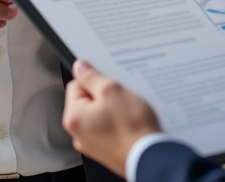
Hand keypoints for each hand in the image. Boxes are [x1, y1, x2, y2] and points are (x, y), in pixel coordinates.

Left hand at [63, 59, 161, 175]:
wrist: (150, 158)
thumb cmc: (132, 128)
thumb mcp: (112, 91)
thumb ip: (92, 77)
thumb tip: (80, 67)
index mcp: (74, 118)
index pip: (76, 85)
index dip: (94, 81)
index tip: (109, 84)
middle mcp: (79, 134)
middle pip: (87, 101)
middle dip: (105, 96)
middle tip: (121, 98)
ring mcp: (92, 143)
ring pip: (100, 114)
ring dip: (113, 109)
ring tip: (128, 112)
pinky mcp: (106, 149)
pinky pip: (108, 128)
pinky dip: (118, 123)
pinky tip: (130, 123)